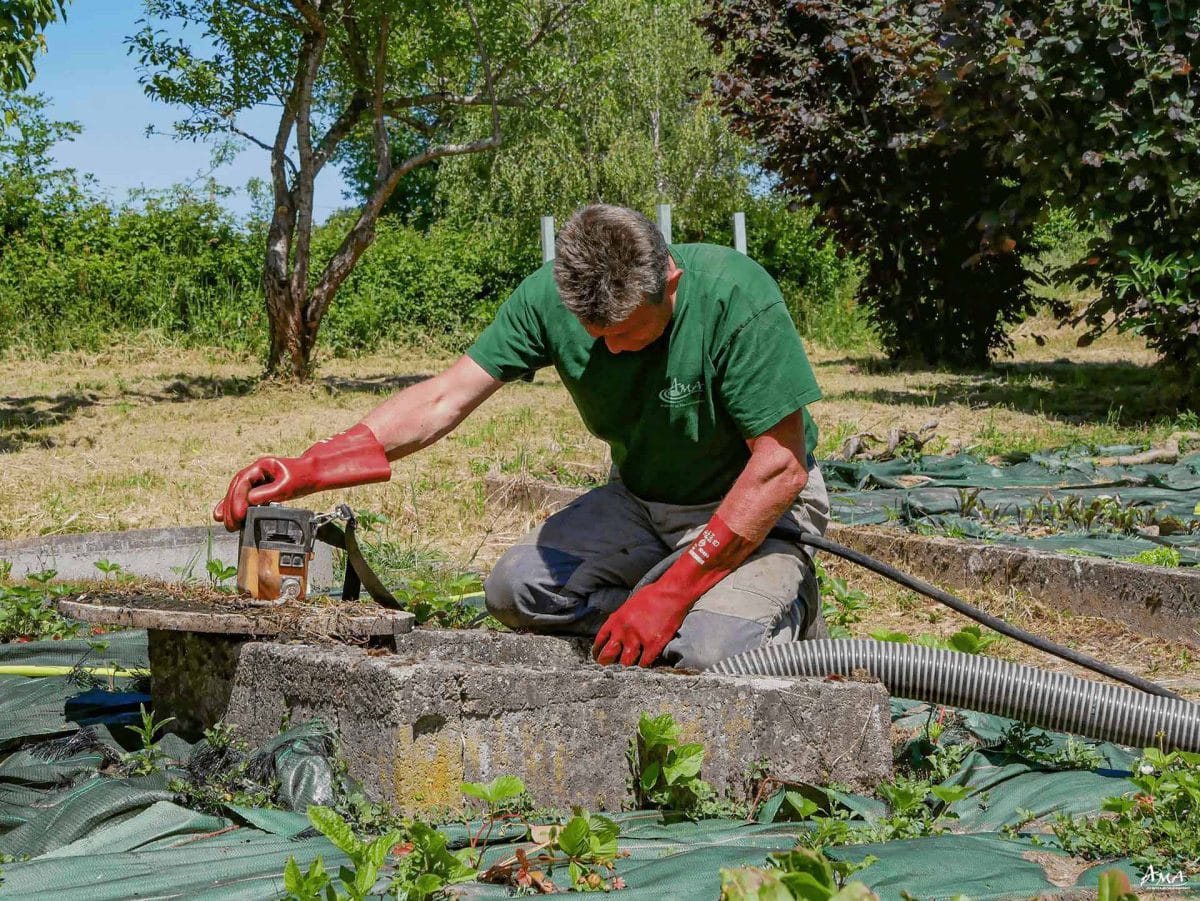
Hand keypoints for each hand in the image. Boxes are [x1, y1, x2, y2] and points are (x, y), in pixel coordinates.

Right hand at [212, 423, 390, 530]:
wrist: (314, 475)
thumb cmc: (303, 477)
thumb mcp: (288, 486)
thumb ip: (269, 493)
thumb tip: (251, 501)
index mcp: (261, 466)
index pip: (243, 482)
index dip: (237, 499)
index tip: (239, 514)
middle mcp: (256, 472)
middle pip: (236, 488)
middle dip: (231, 507)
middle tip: (230, 524)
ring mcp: (257, 480)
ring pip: (237, 493)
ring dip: (229, 508)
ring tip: (224, 523)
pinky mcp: (260, 489)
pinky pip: (243, 498)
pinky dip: (233, 507)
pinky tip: (224, 516)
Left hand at [592, 581, 690, 667]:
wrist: (671, 594)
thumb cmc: (652, 595)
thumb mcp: (628, 605)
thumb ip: (621, 620)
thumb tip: (617, 632)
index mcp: (616, 620)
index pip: (599, 641)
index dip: (598, 651)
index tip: (599, 656)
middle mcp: (623, 631)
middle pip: (608, 655)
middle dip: (607, 662)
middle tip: (611, 665)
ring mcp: (637, 639)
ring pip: (625, 662)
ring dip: (628, 664)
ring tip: (631, 664)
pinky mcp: (653, 645)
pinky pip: (644, 663)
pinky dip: (644, 664)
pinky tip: (646, 662)